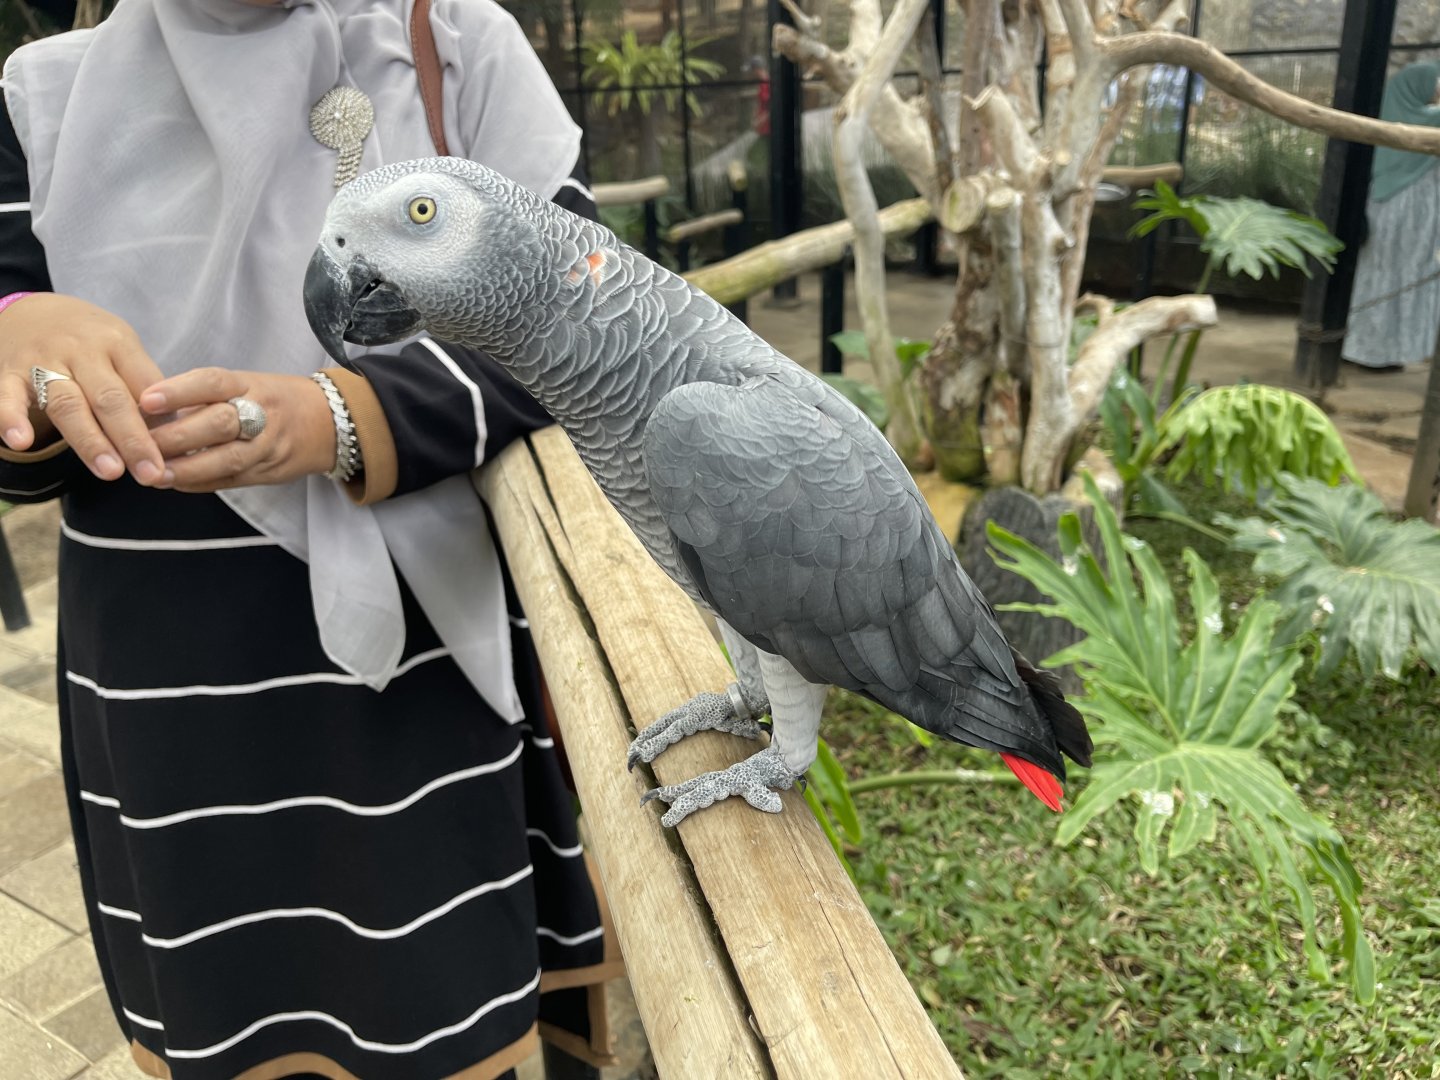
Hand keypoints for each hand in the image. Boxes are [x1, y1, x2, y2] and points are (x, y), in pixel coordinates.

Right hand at [0, 293, 166, 483]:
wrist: (30, 310)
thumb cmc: (90, 342)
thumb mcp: (122, 349)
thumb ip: (142, 387)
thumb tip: (174, 436)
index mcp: (118, 343)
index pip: (145, 386)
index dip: (163, 423)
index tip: (176, 456)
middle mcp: (81, 350)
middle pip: (110, 398)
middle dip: (133, 439)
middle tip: (150, 474)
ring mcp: (43, 361)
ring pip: (67, 403)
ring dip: (90, 440)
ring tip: (110, 472)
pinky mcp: (9, 373)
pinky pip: (7, 396)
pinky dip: (11, 418)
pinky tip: (21, 442)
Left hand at [140, 368, 336, 491]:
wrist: (328, 424)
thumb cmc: (272, 400)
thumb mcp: (245, 385)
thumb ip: (203, 397)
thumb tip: (148, 414)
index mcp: (251, 385)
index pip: (213, 383)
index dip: (179, 391)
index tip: (146, 401)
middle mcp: (262, 414)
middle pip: (219, 424)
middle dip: (177, 436)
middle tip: (141, 445)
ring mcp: (267, 446)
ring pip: (226, 458)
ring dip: (186, 468)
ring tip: (153, 474)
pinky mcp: (268, 472)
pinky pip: (231, 480)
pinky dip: (199, 483)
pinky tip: (174, 483)